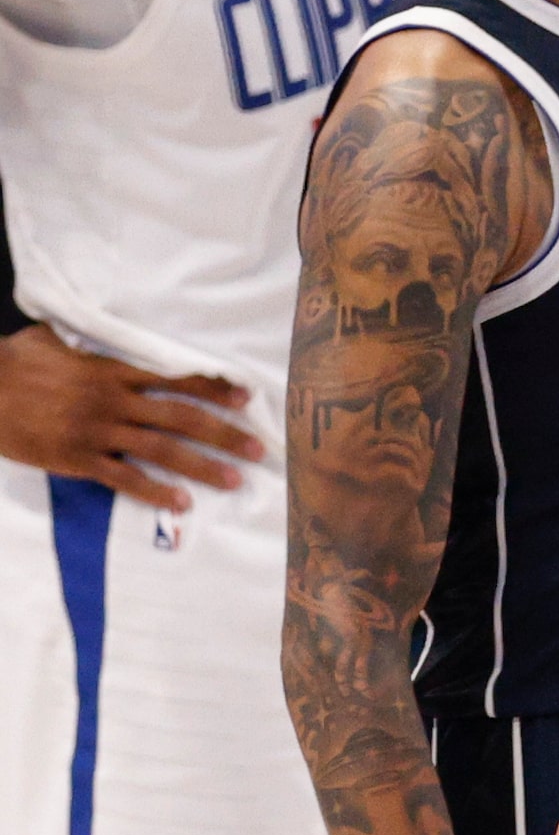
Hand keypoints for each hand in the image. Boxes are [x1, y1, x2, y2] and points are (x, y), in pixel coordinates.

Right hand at [0, 326, 261, 507]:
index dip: (214, 388)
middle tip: (258, 448)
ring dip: (203, 466)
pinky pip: (125, 478)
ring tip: (235, 479)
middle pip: (182, 418)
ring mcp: (98, 431)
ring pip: (162, 450)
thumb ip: (85, 343)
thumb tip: (93, 330)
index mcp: (113, 372)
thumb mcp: (52, 341)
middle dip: (224, 433)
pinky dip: (155, 492)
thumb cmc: (12, 363)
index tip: (247, 398)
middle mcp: (114, 401)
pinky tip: (182, 503)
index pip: (175, 379)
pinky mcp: (77, 459)